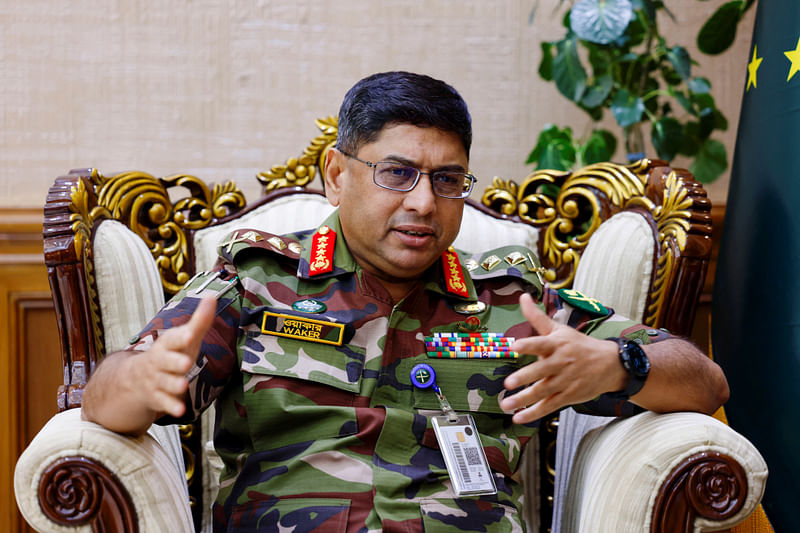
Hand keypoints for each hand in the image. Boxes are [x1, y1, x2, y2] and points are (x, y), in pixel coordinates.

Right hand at [122, 296, 216, 418]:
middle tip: (185, 363)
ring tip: (183, 385)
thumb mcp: (185, 338)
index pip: (172, 338)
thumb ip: (199, 320)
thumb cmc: (171, 354)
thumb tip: (212, 296)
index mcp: (167, 344)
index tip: (189, 334)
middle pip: (164, 361)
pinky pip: (163, 402)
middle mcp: (159, 361)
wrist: (137, 379)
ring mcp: (156, 380)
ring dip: (173, 384)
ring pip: (164, 382)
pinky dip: (171, 406)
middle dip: (174, 361)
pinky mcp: (156, 397)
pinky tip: (180, 411)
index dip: (180, 336)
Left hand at [499, 293, 625, 423]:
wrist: (610, 365)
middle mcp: (560, 363)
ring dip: (523, 400)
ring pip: (542, 392)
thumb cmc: (579, 345)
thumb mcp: (559, 329)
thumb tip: (522, 296)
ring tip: (506, 405)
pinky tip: (519, 417)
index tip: (515, 345)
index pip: (541, 343)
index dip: (528, 344)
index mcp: (557, 344)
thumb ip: (537, 317)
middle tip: (509, 383)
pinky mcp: (568, 396)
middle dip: (525, 377)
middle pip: (541, 371)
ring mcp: (564, 381)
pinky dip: (533, 413)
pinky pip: (549, 406)